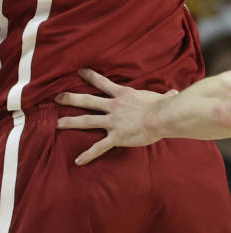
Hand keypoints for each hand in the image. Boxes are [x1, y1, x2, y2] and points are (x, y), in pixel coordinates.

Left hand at [55, 68, 171, 164]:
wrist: (163, 117)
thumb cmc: (165, 106)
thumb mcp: (163, 97)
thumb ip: (165, 96)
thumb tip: (175, 94)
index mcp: (123, 95)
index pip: (102, 82)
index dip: (89, 76)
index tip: (79, 71)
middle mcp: (113, 106)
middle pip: (87, 100)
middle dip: (70, 99)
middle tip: (57, 97)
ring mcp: (113, 122)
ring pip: (86, 121)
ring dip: (70, 122)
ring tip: (57, 124)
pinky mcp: (116, 137)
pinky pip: (99, 147)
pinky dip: (88, 154)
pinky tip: (78, 161)